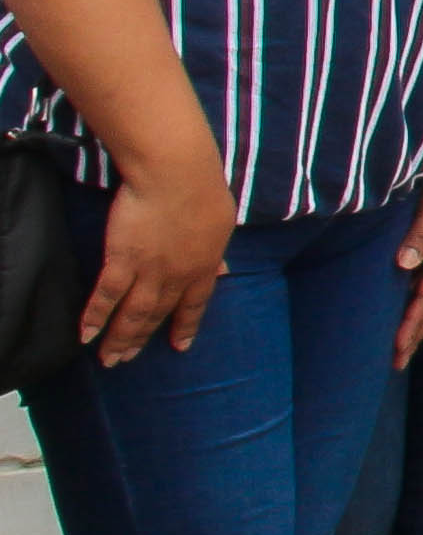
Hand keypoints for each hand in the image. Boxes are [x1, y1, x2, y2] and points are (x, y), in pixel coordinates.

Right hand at [78, 159, 234, 360]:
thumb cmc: (202, 189)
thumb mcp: (221, 224)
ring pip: (133, 314)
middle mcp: (178, 276)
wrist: (176, 174)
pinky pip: (106, 296)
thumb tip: (224, 270)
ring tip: (109, 359)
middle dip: (142, 339)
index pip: (195, 305)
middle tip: (127, 360)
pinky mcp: (122, 260)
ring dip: (119, 339)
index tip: (179, 347)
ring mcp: (150, 270)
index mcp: (205, 266)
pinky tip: (85, 335)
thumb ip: (216, 252)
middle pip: (158, 314)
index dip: (185, 326)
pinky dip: (95, 318)